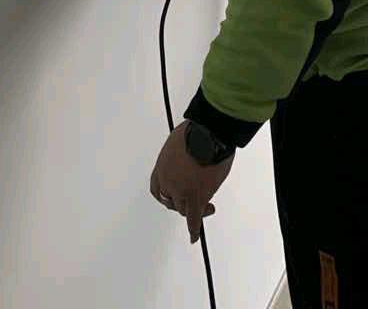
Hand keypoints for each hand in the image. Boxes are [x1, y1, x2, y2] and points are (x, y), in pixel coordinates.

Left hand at [149, 121, 234, 243]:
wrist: (210, 134)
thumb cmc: (198, 130)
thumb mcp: (180, 139)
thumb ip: (181, 154)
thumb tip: (191, 156)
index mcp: (162, 166)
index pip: (157, 187)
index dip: (165, 193)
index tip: (170, 196)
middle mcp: (168, 182)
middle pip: (171, 199)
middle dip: (180, 201)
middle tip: (191, 201)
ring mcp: (181, 192)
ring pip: (183, 209)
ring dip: (192, 211)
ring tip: (204, 210)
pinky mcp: (196, 198)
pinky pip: (194, 218)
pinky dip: (194, 229)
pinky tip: (194, 236)